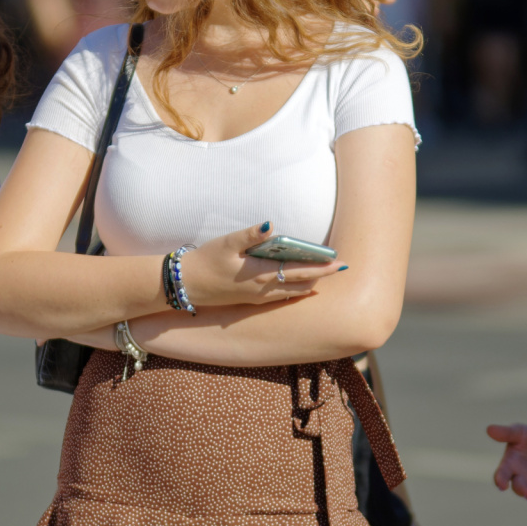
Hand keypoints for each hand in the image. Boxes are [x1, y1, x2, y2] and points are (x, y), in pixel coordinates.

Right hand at [175, 222, 347, 307]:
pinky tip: (298, 285)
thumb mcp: (226, 243)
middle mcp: (262, 289)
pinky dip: (294, 290)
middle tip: (341, 269)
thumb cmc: (205, 261)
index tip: (339, 263)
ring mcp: (257, 298)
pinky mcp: (250, 300)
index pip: (299, 270)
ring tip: (323, 276)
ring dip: (309, 284)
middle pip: (300, 284)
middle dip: (321, 276)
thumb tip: (271, 224)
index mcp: (260, 273)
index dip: (321, 268)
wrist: (186, 285)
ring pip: (291, 293)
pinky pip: (280, 297)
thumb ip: (250, 234)